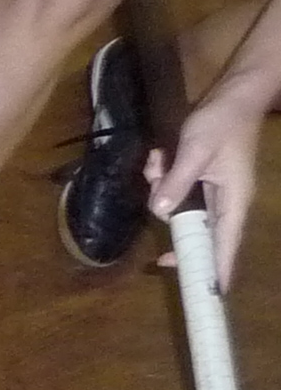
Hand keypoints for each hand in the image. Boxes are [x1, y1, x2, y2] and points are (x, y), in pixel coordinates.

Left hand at [150, 96, 263, 282]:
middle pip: (198, 234)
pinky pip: (176, 189)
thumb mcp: (195, 151)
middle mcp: (226, 201)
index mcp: (234, 200)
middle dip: (172, 229)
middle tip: (156, 259)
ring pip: (179, 209)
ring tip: (157, 164)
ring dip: (161, 190)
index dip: (218, 269)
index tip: (211, 295)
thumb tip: (161, 214)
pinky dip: (162, 177)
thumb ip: (177, 182)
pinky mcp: (201, 179)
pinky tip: (158, 157)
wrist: (234, 94)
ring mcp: (213, 191)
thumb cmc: (221, 122)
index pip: (225, 243)